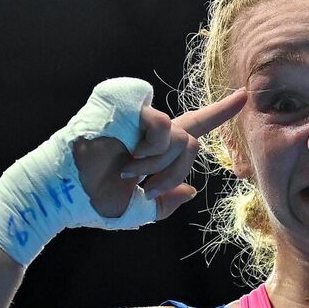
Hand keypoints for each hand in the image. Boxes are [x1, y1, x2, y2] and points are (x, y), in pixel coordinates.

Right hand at [73, 88, 246, 220]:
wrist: (63, 195)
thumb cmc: (91, 202)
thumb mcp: (136, 211)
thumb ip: (164, 202)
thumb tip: (189, 191)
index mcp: (152, 147)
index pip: (194, 127)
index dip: (220, 113)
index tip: (245, 96)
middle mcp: (148, 127)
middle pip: (192, 144)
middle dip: (174, 173)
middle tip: (145, 186)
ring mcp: (138, 112)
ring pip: (181, 138)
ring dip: (159, 166)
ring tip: (128, 171)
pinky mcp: (128, 101)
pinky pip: (163, 124)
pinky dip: (151, 150)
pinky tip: (127, 156)